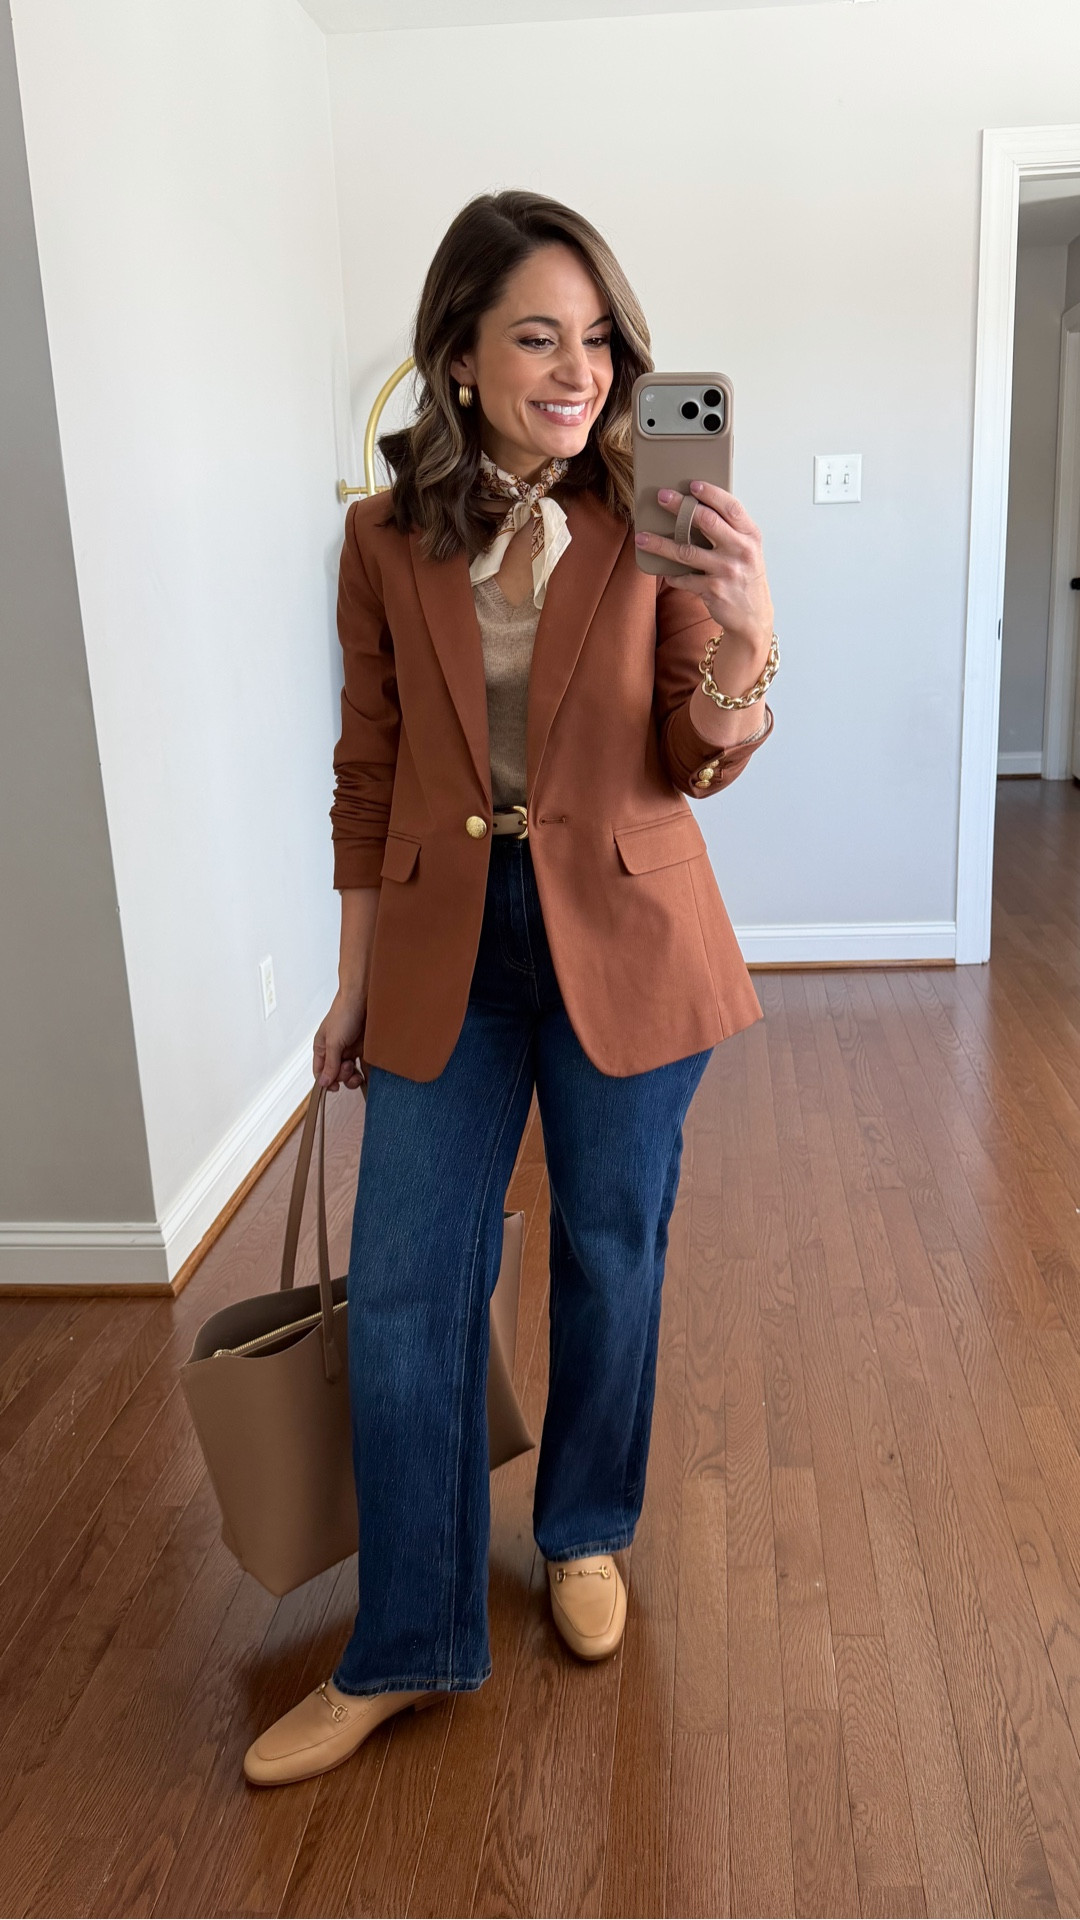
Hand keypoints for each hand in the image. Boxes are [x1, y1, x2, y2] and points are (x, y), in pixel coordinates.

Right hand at [313, 983, 368, 1091]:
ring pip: (350, 1073)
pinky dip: (365, 1072)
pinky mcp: (363, 1048)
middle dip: (342, 1076)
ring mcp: (349, 1050)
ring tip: (356, 1067)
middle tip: (349, 1066)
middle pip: (336, 1075)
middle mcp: (335, 1051)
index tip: (336, 1086)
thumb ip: (329, 1064)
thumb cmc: (343, 1014)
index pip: (320, 1072)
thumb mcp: (333, 1042)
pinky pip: (363, 1066)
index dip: (326, 1081)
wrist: (363, 998)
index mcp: (322, 1048)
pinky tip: (368, 1073)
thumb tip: (323, 1082)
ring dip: (353, 1075)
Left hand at [635, 481, 773, 658]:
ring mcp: (727, 571)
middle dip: (680, 507)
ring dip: (661, 544)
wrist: (754, 617)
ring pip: (687, 551)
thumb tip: (696, 509)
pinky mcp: (714, 590)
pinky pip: (684, 578)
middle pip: (706, 521)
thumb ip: (730, 531)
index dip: (711, 493)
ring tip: (642, 537)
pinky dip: (672, 575)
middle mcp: (741, 550)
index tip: (692, 485)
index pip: (731, 507)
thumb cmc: (746, 577)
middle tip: (661, 497)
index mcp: (750, 535)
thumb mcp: (747, 550)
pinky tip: (665, 572)